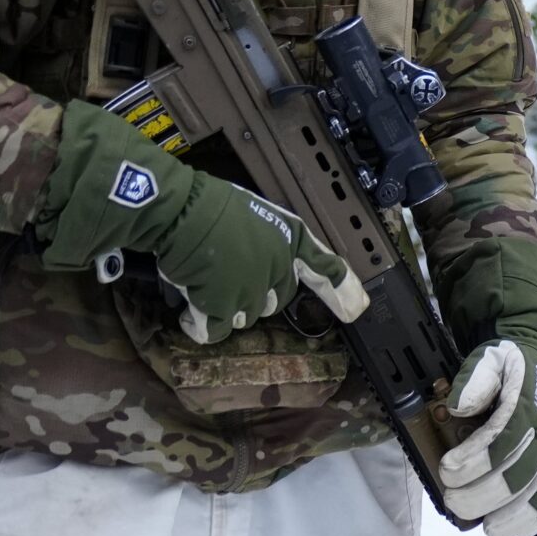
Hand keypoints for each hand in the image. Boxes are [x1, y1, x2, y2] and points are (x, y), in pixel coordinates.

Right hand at [40, 105, 368, 342]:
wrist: (181, 210)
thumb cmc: (212, 205)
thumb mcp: (259, 214)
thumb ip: (270, 243)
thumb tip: (261, 264)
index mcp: (292, 240)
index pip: (328, 269)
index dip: (343, 291)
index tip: (355, 310)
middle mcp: (280, 268)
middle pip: (276, 300)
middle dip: (255, 293)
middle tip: (227, 276)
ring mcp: (253, 290)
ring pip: (247, 316)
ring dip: (227, 308)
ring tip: (204, 285)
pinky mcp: (222, 307)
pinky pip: (215, 330)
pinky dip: (201, 326)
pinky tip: (189, 314)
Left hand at [440, 336, 536, 535]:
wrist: (534, 353)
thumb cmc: (504, 361)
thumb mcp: (486, 358)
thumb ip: (474, 379)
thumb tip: (460, 407)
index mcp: (529, 401)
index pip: (504, 439)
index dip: (476, 461)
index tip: (448, 471)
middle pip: (523, 471)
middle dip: (486, 493)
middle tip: (455, 502)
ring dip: (516, 514)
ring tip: (490, 529)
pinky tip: (521, 530)